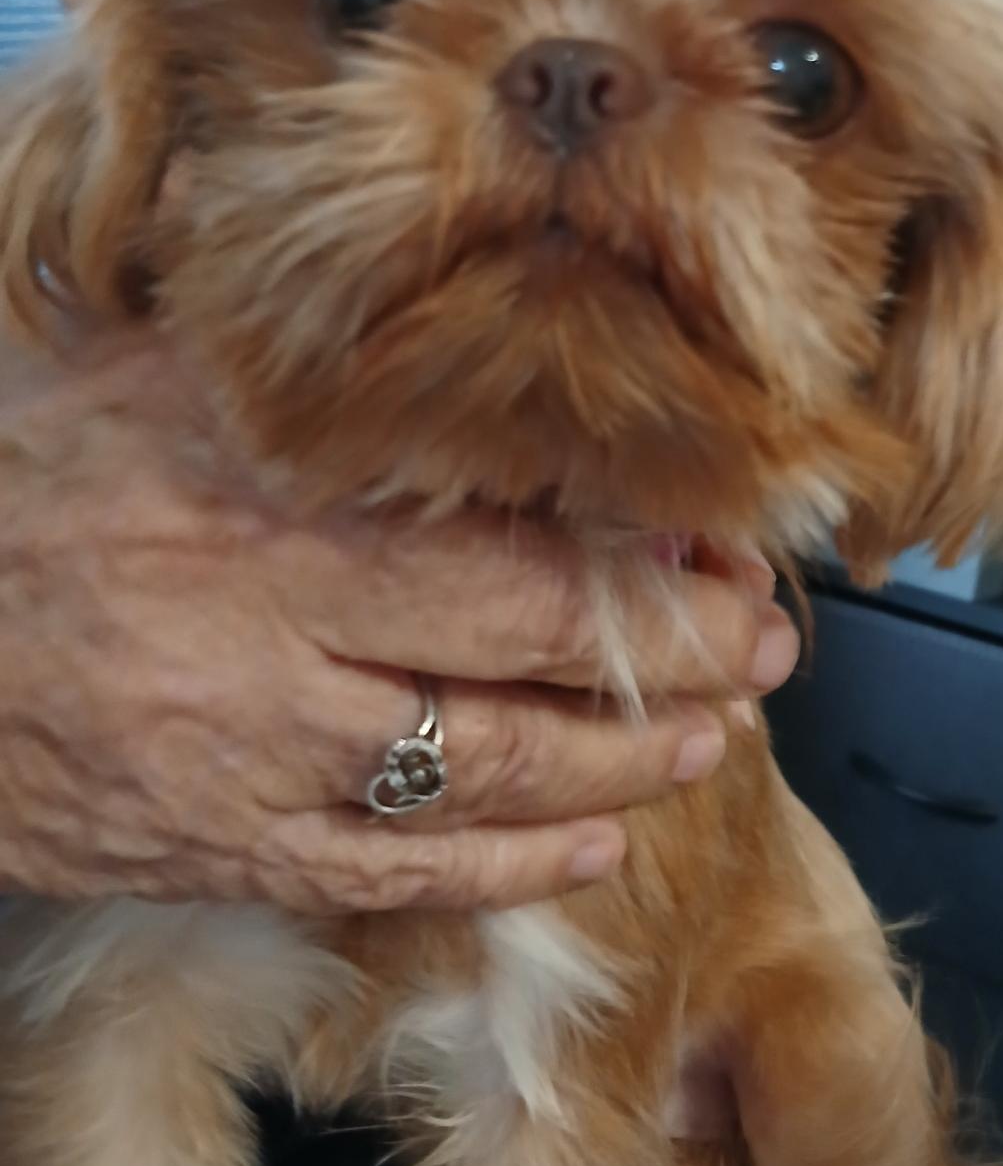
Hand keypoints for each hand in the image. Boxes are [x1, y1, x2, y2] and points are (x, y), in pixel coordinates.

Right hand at [0, 343, 798, 914]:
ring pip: (483, 779)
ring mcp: (250, 757)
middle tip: (765, 651)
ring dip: (618, 767)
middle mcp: (272, 631)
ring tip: (709, 743)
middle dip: (671, 662)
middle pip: (525, 655)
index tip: (725, 545)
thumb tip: (424, 287)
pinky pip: (395, 877)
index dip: (640, 554)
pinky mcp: (220, 850)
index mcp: (267, 498)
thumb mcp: (130, 378)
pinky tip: (595, 851)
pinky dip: (509, 871)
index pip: (505, 532)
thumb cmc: (15, 497)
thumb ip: (280, 353)